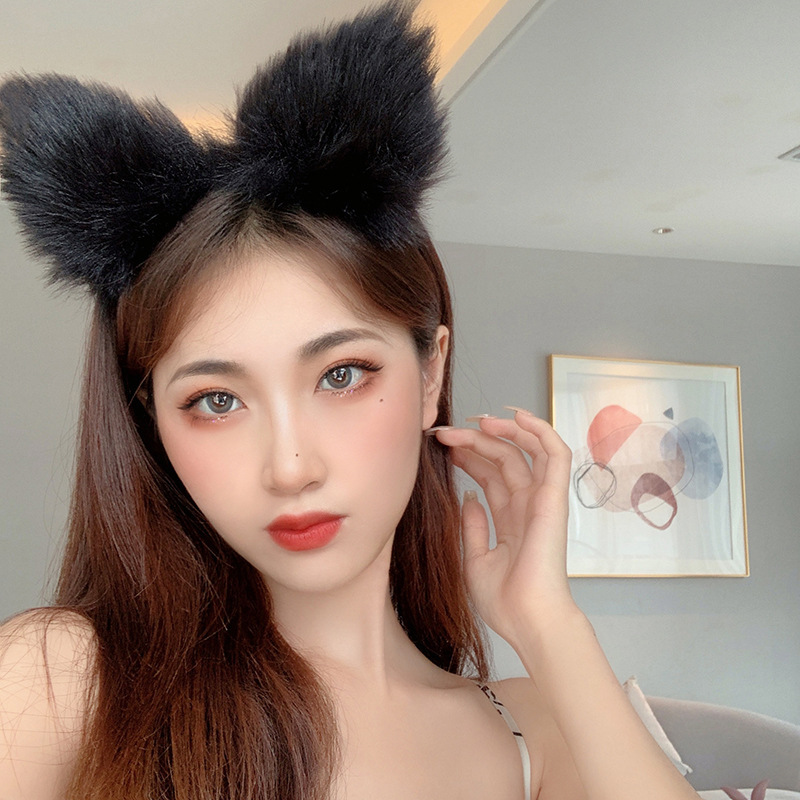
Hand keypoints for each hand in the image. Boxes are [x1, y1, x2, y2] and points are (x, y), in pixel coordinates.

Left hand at [432, 408, 576, 645]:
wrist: (528, 620)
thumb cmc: (505, 601)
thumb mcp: (474, 560)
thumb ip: (473, 527)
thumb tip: (468, 496)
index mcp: (510, 519)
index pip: (490, 475)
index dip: (467, 456)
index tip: (440, 446)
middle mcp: (527, 505)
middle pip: (501, 459)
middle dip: (472, 441)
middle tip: (443, 434)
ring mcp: (541, 499)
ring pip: (525, 450)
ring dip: (502, 431)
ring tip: (475, 421)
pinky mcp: (553, 497)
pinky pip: (555, 455)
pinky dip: (540, 431)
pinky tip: (516, 417)